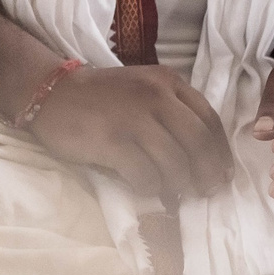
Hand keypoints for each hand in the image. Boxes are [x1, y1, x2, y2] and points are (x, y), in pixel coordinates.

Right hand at [26, 64, 232, 200]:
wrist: (51, 94)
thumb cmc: (100, 97)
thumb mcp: (143, 89)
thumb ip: (172, 110)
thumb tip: (204, 156)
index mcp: (167, 81)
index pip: (209, 119)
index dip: (220, 152)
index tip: (222, 173)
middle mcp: (155, 96)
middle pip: (198, 142)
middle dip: (207, 173)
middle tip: (205, 191)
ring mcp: (133, 118)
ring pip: (175, 162)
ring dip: (179, 184)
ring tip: (174, 192)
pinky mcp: (112, 142)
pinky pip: (146, 175)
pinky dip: (151, 188)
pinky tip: (145, 187)